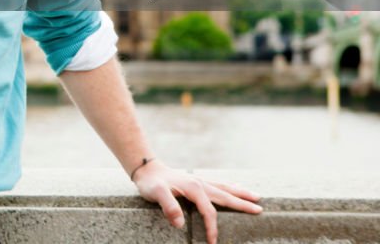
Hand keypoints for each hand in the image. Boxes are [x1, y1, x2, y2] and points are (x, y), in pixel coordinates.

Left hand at [133, 159, 261, 243]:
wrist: (146, 169)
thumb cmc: (151, 183)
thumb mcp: (156, 193)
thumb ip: (169, 206)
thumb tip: (180, 223)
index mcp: (194, 188)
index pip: (209, 212)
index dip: (212, 228)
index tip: (212, 242)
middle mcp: (200, 183)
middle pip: (225, 196)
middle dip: (242, 204)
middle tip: (259, 209)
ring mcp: (200, 181)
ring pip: (224, 188)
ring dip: (240, 193)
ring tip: (256, 197)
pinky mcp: (196, 181)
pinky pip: (218, 185)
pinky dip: (229, 187)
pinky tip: (234, 188)